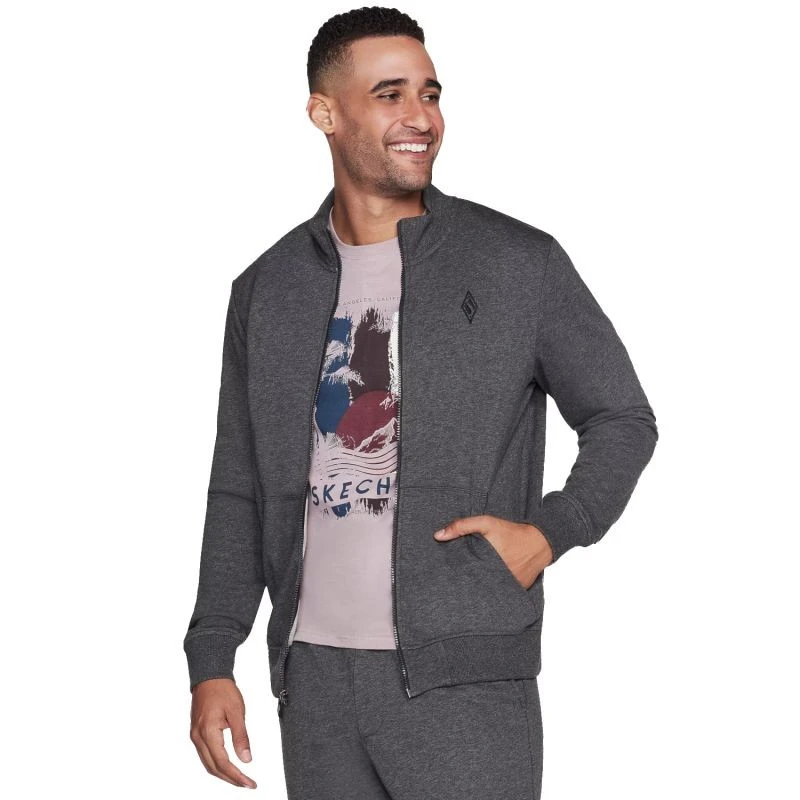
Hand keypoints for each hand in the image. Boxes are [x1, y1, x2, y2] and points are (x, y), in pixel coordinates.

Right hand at [189, 677, 256, 788]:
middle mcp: (198, 737)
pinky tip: (228, 766)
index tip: (250, 783)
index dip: (236, 776)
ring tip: (240, 779)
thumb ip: (241, 737)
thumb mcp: (237, 712)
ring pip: (208, 764)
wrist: (209, 677)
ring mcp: (195, 736)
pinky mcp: (196, 734)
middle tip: (248, 784)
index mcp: (207, 732)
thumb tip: (247, 760)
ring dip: (223, 774)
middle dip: (231, 779)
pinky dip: (217, 765)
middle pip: (213, 768)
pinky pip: (205, 755)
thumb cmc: (223, 690)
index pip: (222, 763)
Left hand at [434, 515, 553, 588]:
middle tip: (455, 585)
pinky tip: (490, 586)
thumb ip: (461, 526)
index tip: (447, 577)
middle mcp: (496, 578)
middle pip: (475, 585)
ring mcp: (508, 586)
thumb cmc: (511, 531)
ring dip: (481, 588)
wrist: (540, 541)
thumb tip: (437, 536)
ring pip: (488, 590)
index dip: (455, 577)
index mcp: (485, 563)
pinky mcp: (517, 590)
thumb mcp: (486, 523)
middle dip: (467, 584)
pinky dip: (497, 589)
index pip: (464, 575)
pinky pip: (503, 593)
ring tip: (471, 587)